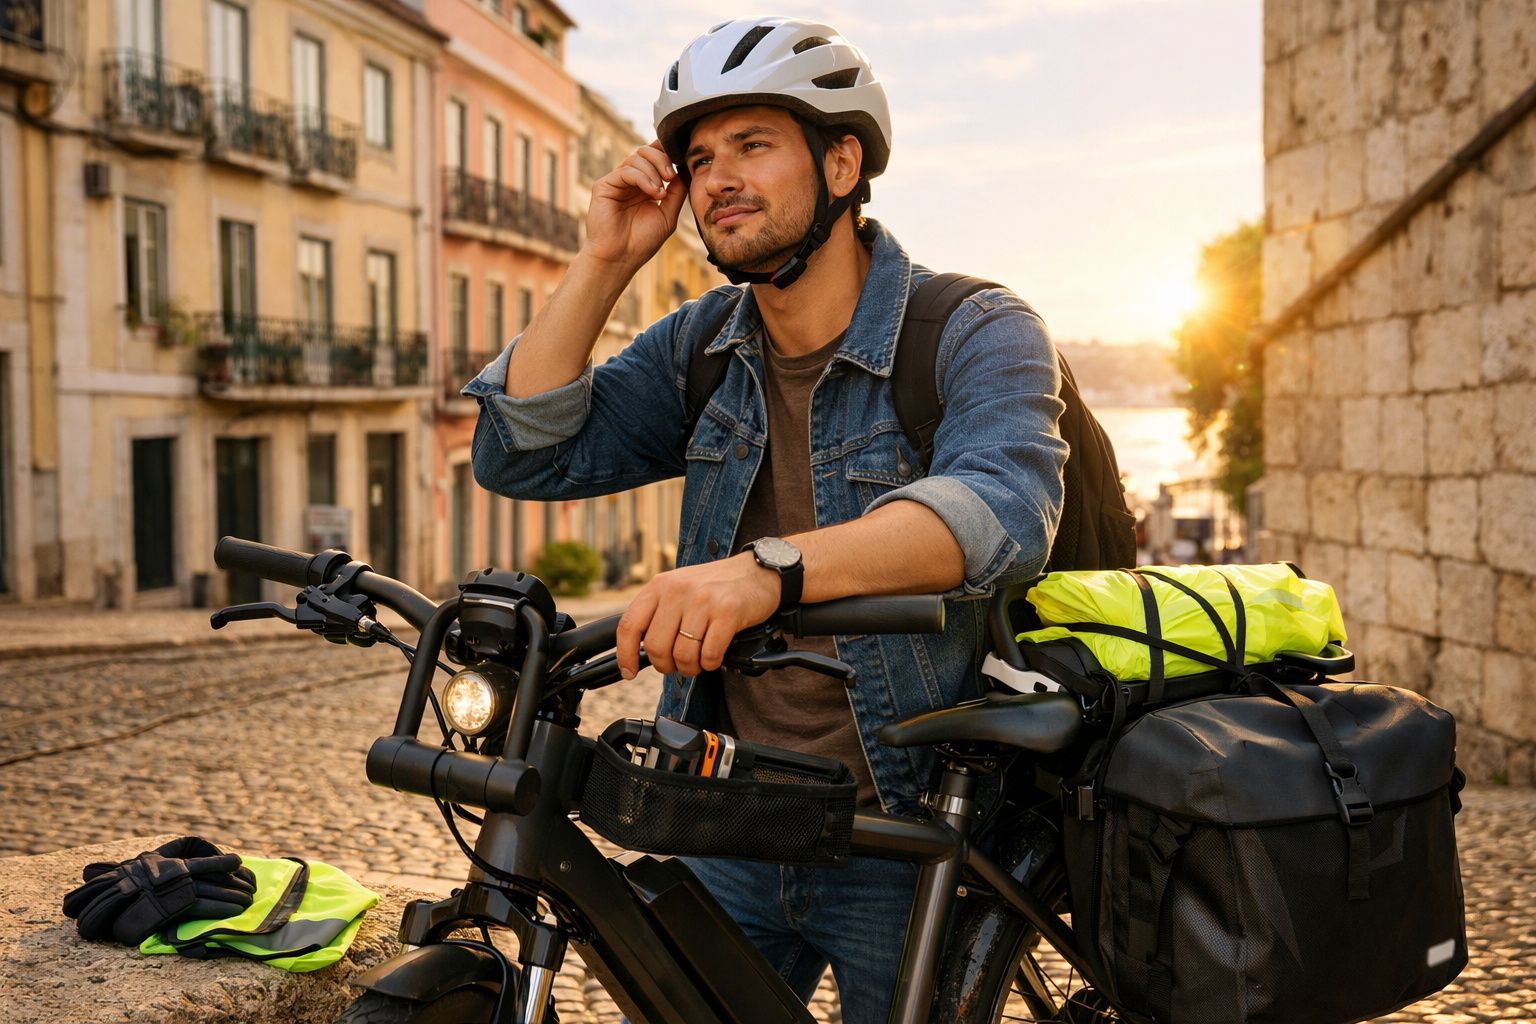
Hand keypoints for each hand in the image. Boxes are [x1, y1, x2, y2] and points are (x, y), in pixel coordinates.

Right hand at [585, 141, 687, 269]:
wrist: (621, 258)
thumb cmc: (642, 241)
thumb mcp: (668, 214)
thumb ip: (677, 192)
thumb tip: (685, 170)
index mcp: (645, 184)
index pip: (655, 157)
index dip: (667, 152)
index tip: (681, 159)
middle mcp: (630, 180)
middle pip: (646, 151)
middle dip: (662, 159)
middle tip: (671, 177)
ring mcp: (617, 182)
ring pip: (637, 157)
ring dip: (654, 171)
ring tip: (660, 193)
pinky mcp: (604, 186)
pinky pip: (626, 171)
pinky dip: (642, 178)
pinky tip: (652, 193)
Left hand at [616, 554, 780, 678]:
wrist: (758, 572)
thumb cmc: (717, 587)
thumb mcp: (680, 589)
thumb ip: (659, 613)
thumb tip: (638, 651)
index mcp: (660, 585)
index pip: (629, 624)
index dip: (625, 655)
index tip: (629, 672)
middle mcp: (678, 590)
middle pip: (656, 647)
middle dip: (666, 666)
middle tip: (678, 665)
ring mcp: (703, 600)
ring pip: (683, 655)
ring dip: (691, 667)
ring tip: (699, 661)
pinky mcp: (727, 612)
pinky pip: (709, 655)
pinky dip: (711, 664)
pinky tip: (715, 656)